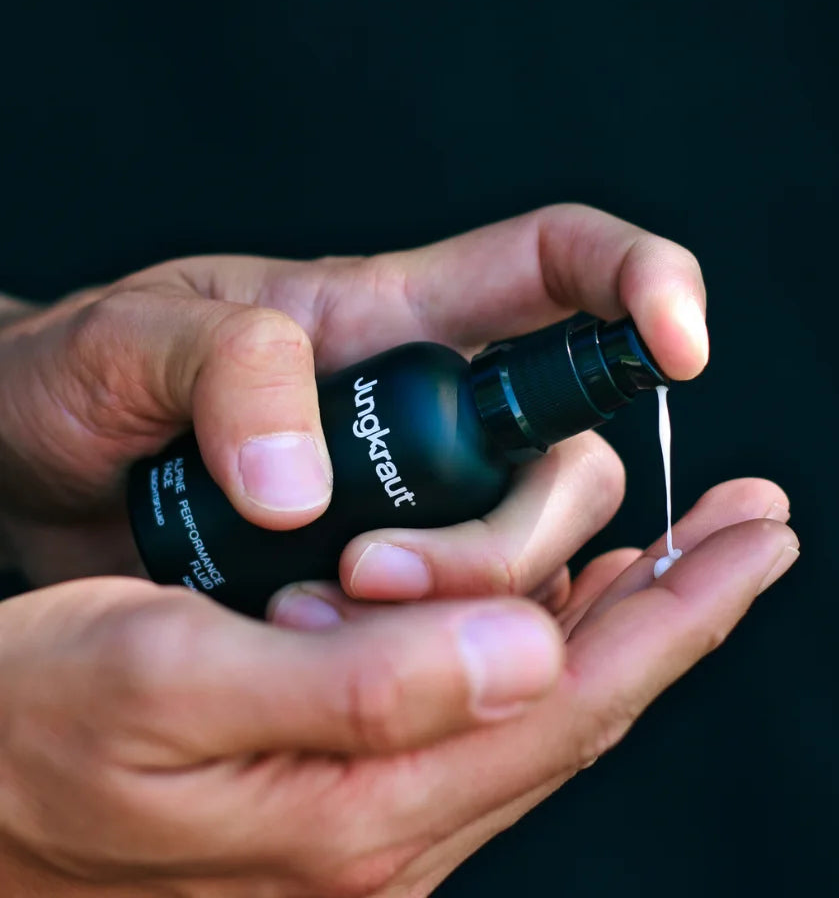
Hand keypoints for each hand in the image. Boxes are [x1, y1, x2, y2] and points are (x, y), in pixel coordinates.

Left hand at [0, 204, 707, 604]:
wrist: (43, 472)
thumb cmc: (89, 380)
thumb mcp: (133, 344)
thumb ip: (225, 374)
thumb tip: (301, 486)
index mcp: (398, 316)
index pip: (564, 265)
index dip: (646, 285)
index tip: (681, 346)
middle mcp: (439, 409)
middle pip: (572, 459)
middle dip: (515, 534)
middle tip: (373, 575)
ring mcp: (427, 501)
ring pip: (538, 558)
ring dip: (467, 608)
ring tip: (318, 617)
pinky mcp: (396, 578)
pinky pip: (480, 624)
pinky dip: (448, 657)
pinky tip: (355, 667)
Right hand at [0, 478, 795, 896]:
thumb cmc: (27, 727)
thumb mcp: (162, 679)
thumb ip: (357, 688)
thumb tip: (523, 652)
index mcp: (364, 805)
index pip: (578, 696)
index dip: (683, 609)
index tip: (758, 535)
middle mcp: (394, 829)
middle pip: (585, 702)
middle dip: (682, 604)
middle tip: (754, 523)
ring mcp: (378, 821)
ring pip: (544, 706)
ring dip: (624, 619)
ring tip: (688, 546)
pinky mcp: (350, 797)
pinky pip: (485, 714)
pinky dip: (545, 643)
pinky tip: (563, 595)